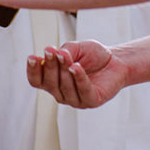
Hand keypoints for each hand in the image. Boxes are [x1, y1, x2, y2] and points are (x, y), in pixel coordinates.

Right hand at [27, 32, 149, 108]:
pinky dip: (79, 78)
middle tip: (51, 50)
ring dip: (64, 70)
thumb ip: (65, 50)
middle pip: (49, 83)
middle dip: (49, 65)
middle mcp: (61, 92)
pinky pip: (83, 90)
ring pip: (64, 87)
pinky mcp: (91, 101)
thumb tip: (57, 54)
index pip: (36, 80)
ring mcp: (76, 99)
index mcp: (53, 81)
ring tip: (66, 56)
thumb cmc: (92, 55)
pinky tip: (76, 66)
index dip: (32, 71)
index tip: (33, 57)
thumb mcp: (75, 47)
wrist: (116, 60)